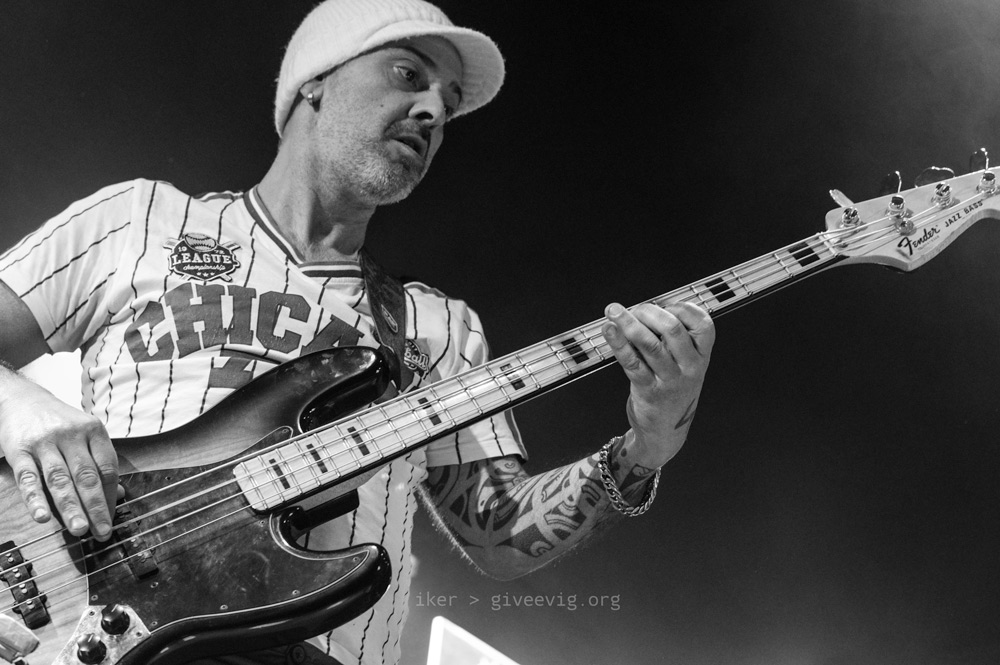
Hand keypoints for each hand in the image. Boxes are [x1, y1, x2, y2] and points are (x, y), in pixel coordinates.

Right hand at [0, 374, 117, 540]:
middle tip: (102, 532)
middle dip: (96, 506)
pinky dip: (36, 499)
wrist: (20, 399)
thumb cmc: (59, 422)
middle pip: (87, 476)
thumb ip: (100, 462)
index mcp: (93, 430)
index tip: (112, 518)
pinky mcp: (19, 450)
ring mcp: (45, 442)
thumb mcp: (85, 434)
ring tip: (80, 530)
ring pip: (60, 480)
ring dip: (71, 507)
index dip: (111, 495)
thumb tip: (120, 494)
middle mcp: (71, 435)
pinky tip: (43, 517)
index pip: (107, 467)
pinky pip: (29, 478)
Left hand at [601, 301, 714, 466]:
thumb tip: (643, 310)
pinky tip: (609, 330)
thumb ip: (671, 339)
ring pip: (650, 344)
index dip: (681, 307)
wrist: (666, 430)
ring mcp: (670, 380)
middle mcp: (690, 367)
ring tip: (612, 311)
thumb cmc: (672, 389)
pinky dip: (618, 344)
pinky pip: (632, 363)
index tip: (663, 305)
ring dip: (628, 323)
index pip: (702, 323)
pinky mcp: (649, 390)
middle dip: (648, 312)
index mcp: (701, 356)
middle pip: (672, 329)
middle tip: (632, 309)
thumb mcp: (684, 364)